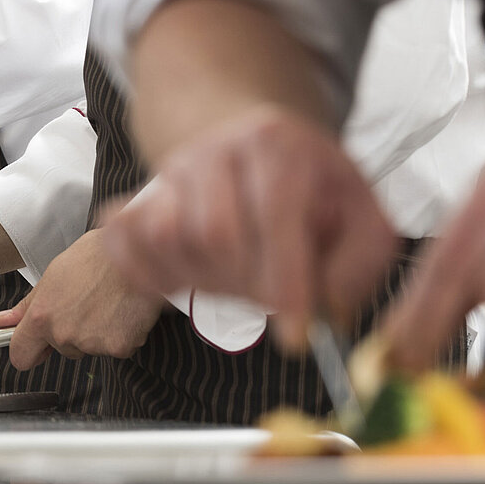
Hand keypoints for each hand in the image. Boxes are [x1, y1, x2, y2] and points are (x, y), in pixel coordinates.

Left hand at [0, 228, 164, 369]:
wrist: (137, 250)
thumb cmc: (97, 255)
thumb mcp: (53, 275)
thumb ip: (27, 305)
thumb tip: (2, 320)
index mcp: (42, 315)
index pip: (20, 355)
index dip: (28, 351)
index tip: (36, 348)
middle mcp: (63, 333)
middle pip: (61, 349)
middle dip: (71, 332)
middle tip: (86, 303)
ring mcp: (91, 343)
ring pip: (89, 348)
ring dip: (97, 333)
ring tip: (106, 302)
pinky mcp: (119, 347)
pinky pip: (117, 349)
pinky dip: (121, 334)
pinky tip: (122, 310)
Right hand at [104, 106, 397, 350]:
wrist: (257, 144)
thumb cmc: (313, 190)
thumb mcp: (361, 213)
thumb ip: (360, 263)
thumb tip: (326, 308)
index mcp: (278, 145)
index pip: (274, 214)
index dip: (284, 282)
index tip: (296, 339)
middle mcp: (218, 148)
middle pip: (215, 232)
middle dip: (247, 287)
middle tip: (271, 302)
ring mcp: (173, 170)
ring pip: (168, 237)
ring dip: (203, 282)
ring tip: (235, 283)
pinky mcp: (142, 193)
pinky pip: (124, 237)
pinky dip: (145, 272)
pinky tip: (180, 284)